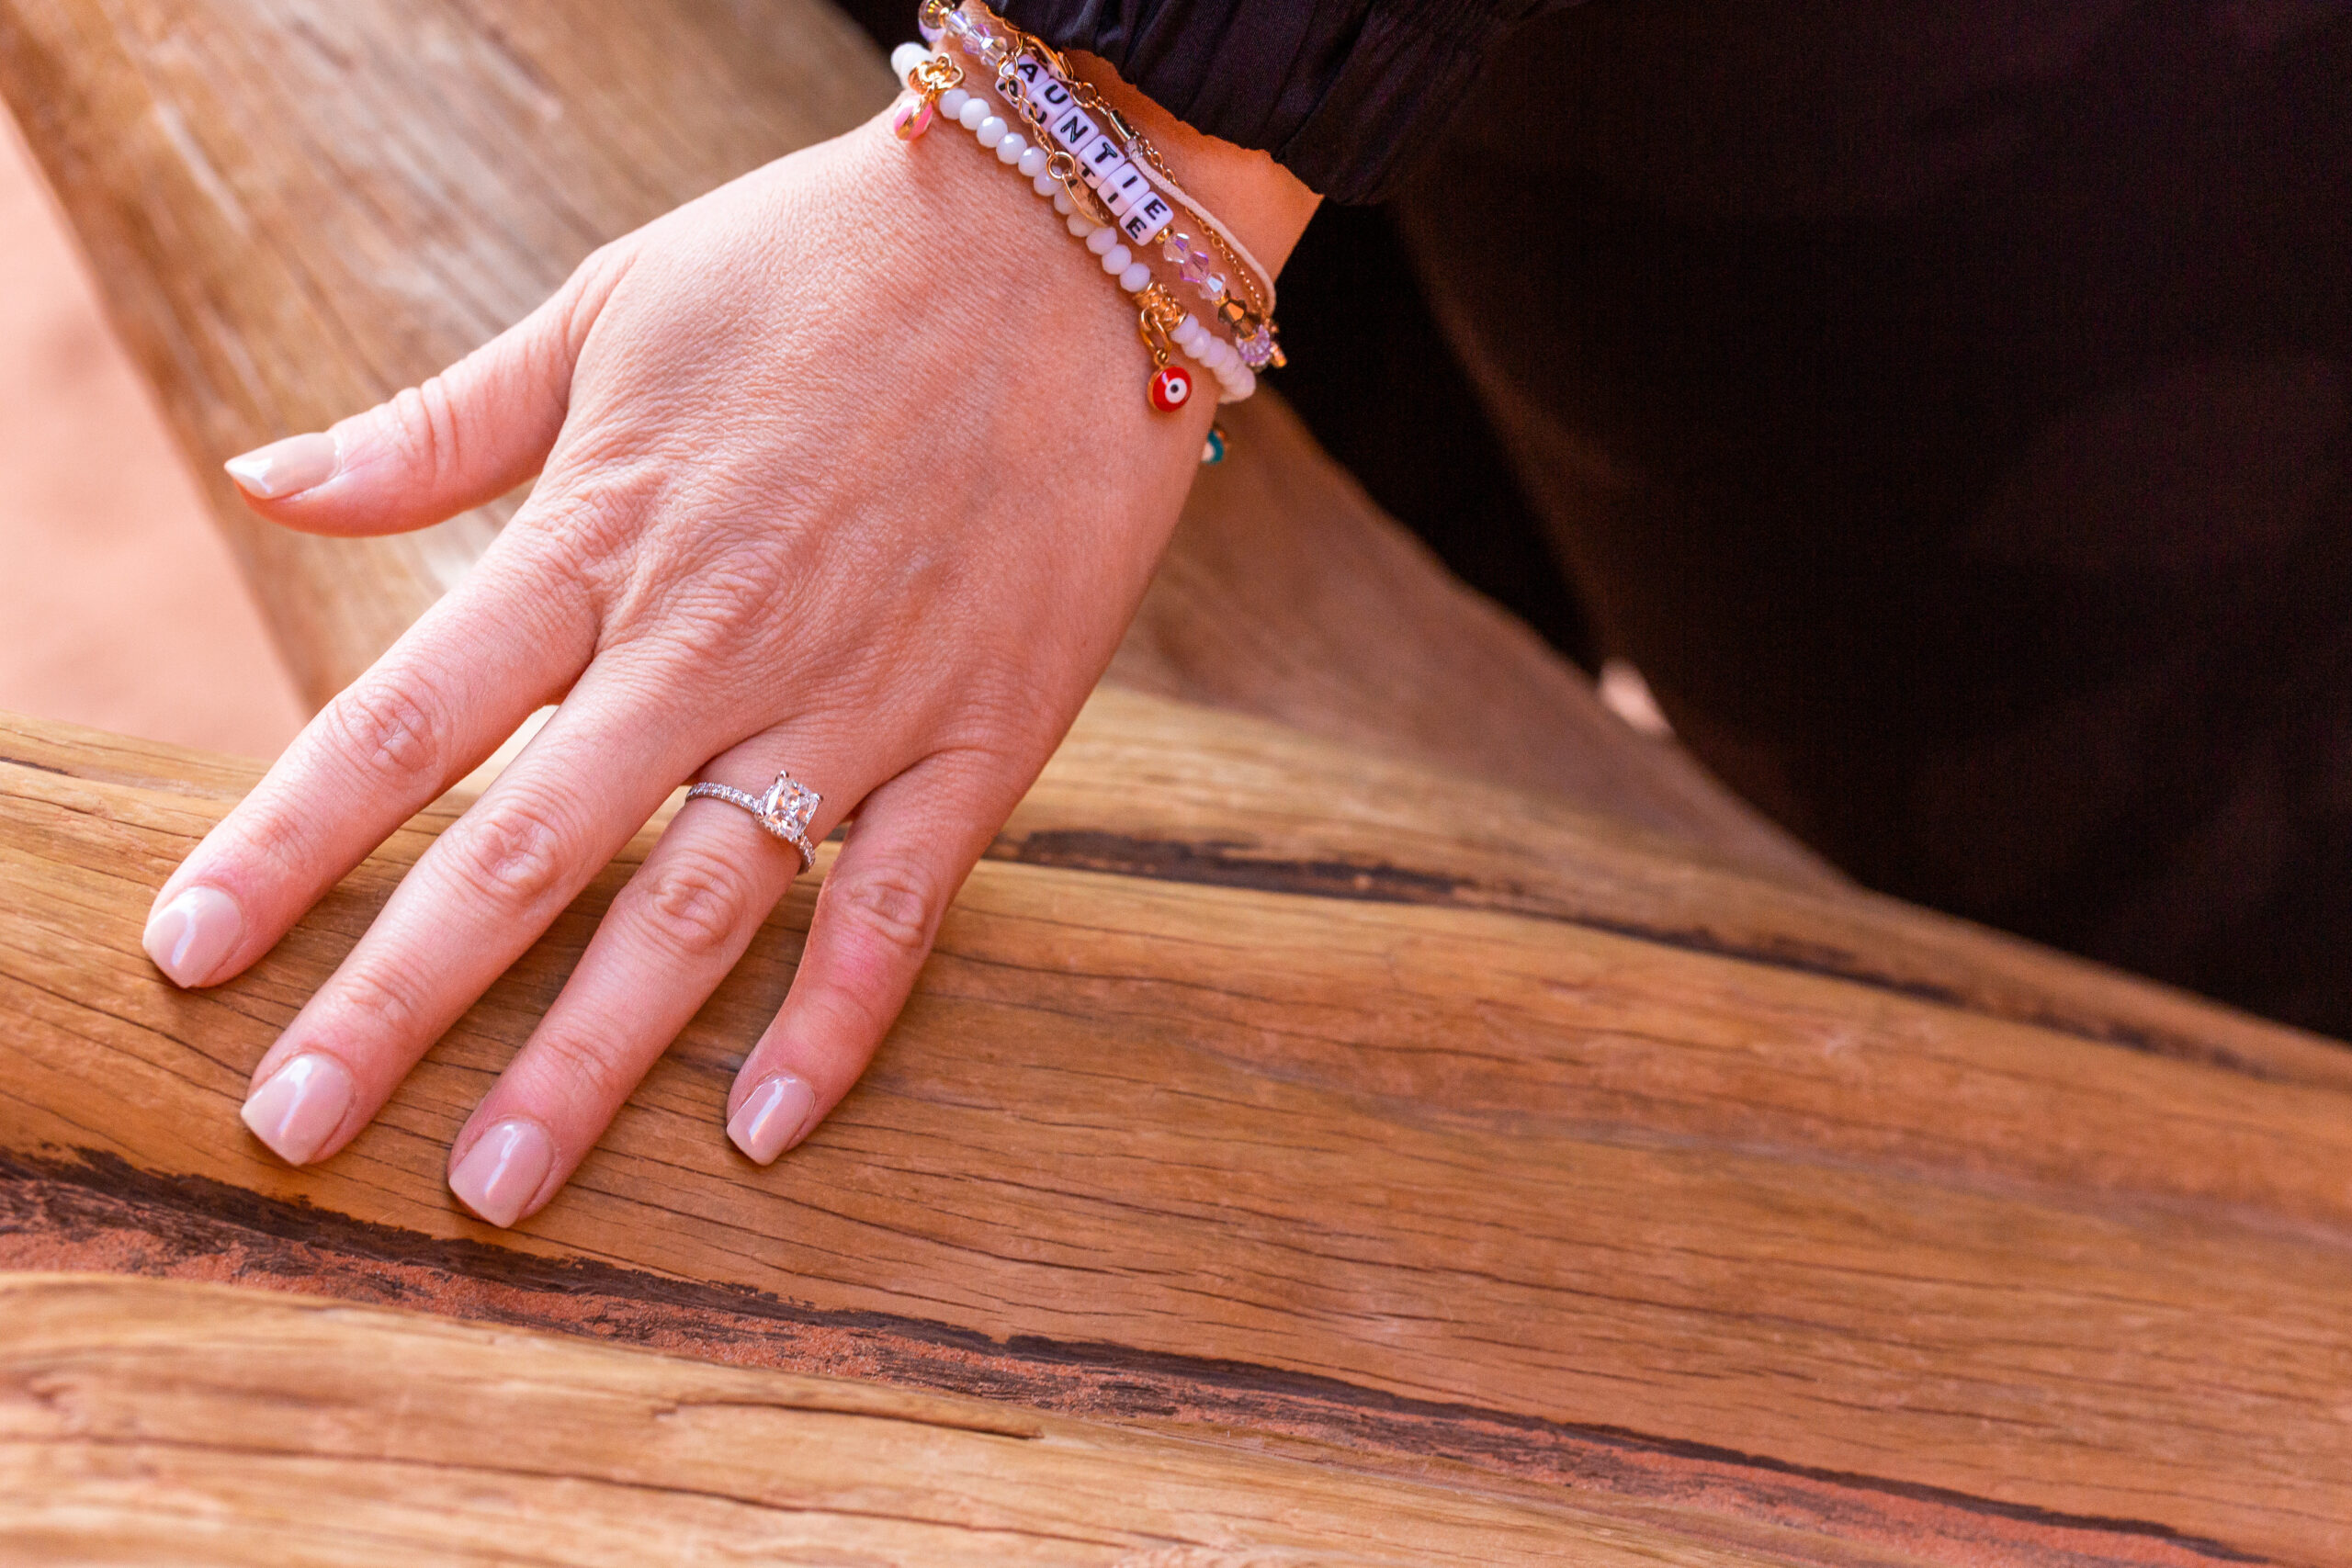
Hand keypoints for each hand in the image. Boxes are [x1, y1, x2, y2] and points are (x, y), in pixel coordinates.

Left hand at [141, 107, 1240, 1225]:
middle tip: (294, 1129)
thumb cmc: (826, 257)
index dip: (286, 845)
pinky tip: (763, 1132)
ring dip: (586, 1060)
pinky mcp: (986, 732)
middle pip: (525, 853)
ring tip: (490, 1188)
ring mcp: (857, 700)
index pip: (405, 719)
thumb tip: (266, 486)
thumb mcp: (611, 304)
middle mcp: (711, 641)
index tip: (191, 954)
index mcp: (603, 533)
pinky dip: (836, 1024)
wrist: (1073, 238)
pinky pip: (900, 907)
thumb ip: (443, 425)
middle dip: (395, 1003)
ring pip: (697, 911)